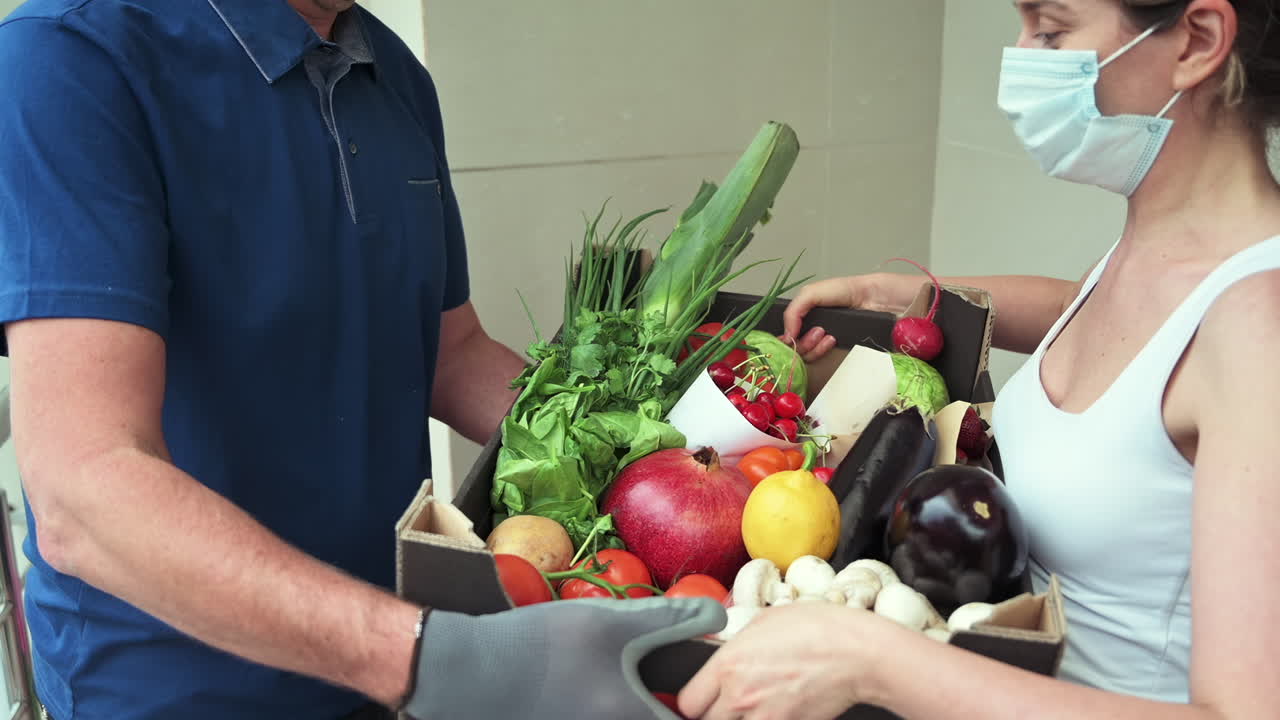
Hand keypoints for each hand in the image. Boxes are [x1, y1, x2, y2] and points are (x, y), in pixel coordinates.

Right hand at [402, 596, 726, 719]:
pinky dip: (607, 710)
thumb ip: (670, 619)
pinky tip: (595, 690)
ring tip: (628, 684)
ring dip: (639, 706)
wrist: (466, 672)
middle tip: (668, 686)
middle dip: (668, 706)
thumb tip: (717, 616)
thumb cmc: (540, 647)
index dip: (701, 708)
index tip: (702, 692)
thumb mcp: (611, 622)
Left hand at [678, 603, 879, 719]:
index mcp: (728, 665)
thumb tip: (720, 655)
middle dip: (716, 714)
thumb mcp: (764, 621)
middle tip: (729, 703)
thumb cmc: (817, 628)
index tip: (703, 696)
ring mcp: (765, 718)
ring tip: (757, 706)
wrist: (858, 654)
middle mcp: (740, 696)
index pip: (688, 701)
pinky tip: (779, 710)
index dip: (695, 700)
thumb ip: (735, 644)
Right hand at [782, 275, 895, 362]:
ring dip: (810, 345)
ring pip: (804, 355)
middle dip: (799, 341)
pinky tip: (831, 339)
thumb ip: (794, 310)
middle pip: (793, 347)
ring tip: (823, 333)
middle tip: (815, 333)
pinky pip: (820, 360)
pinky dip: (821, 350)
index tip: (789, 337)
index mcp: (805, 316)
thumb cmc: (850, 291)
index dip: (784, 337)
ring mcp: (823, 343)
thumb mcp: (813, 293)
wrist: (878, 300)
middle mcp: (811, 330)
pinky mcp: (837, 353)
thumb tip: (786, 335)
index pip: (785, 332)